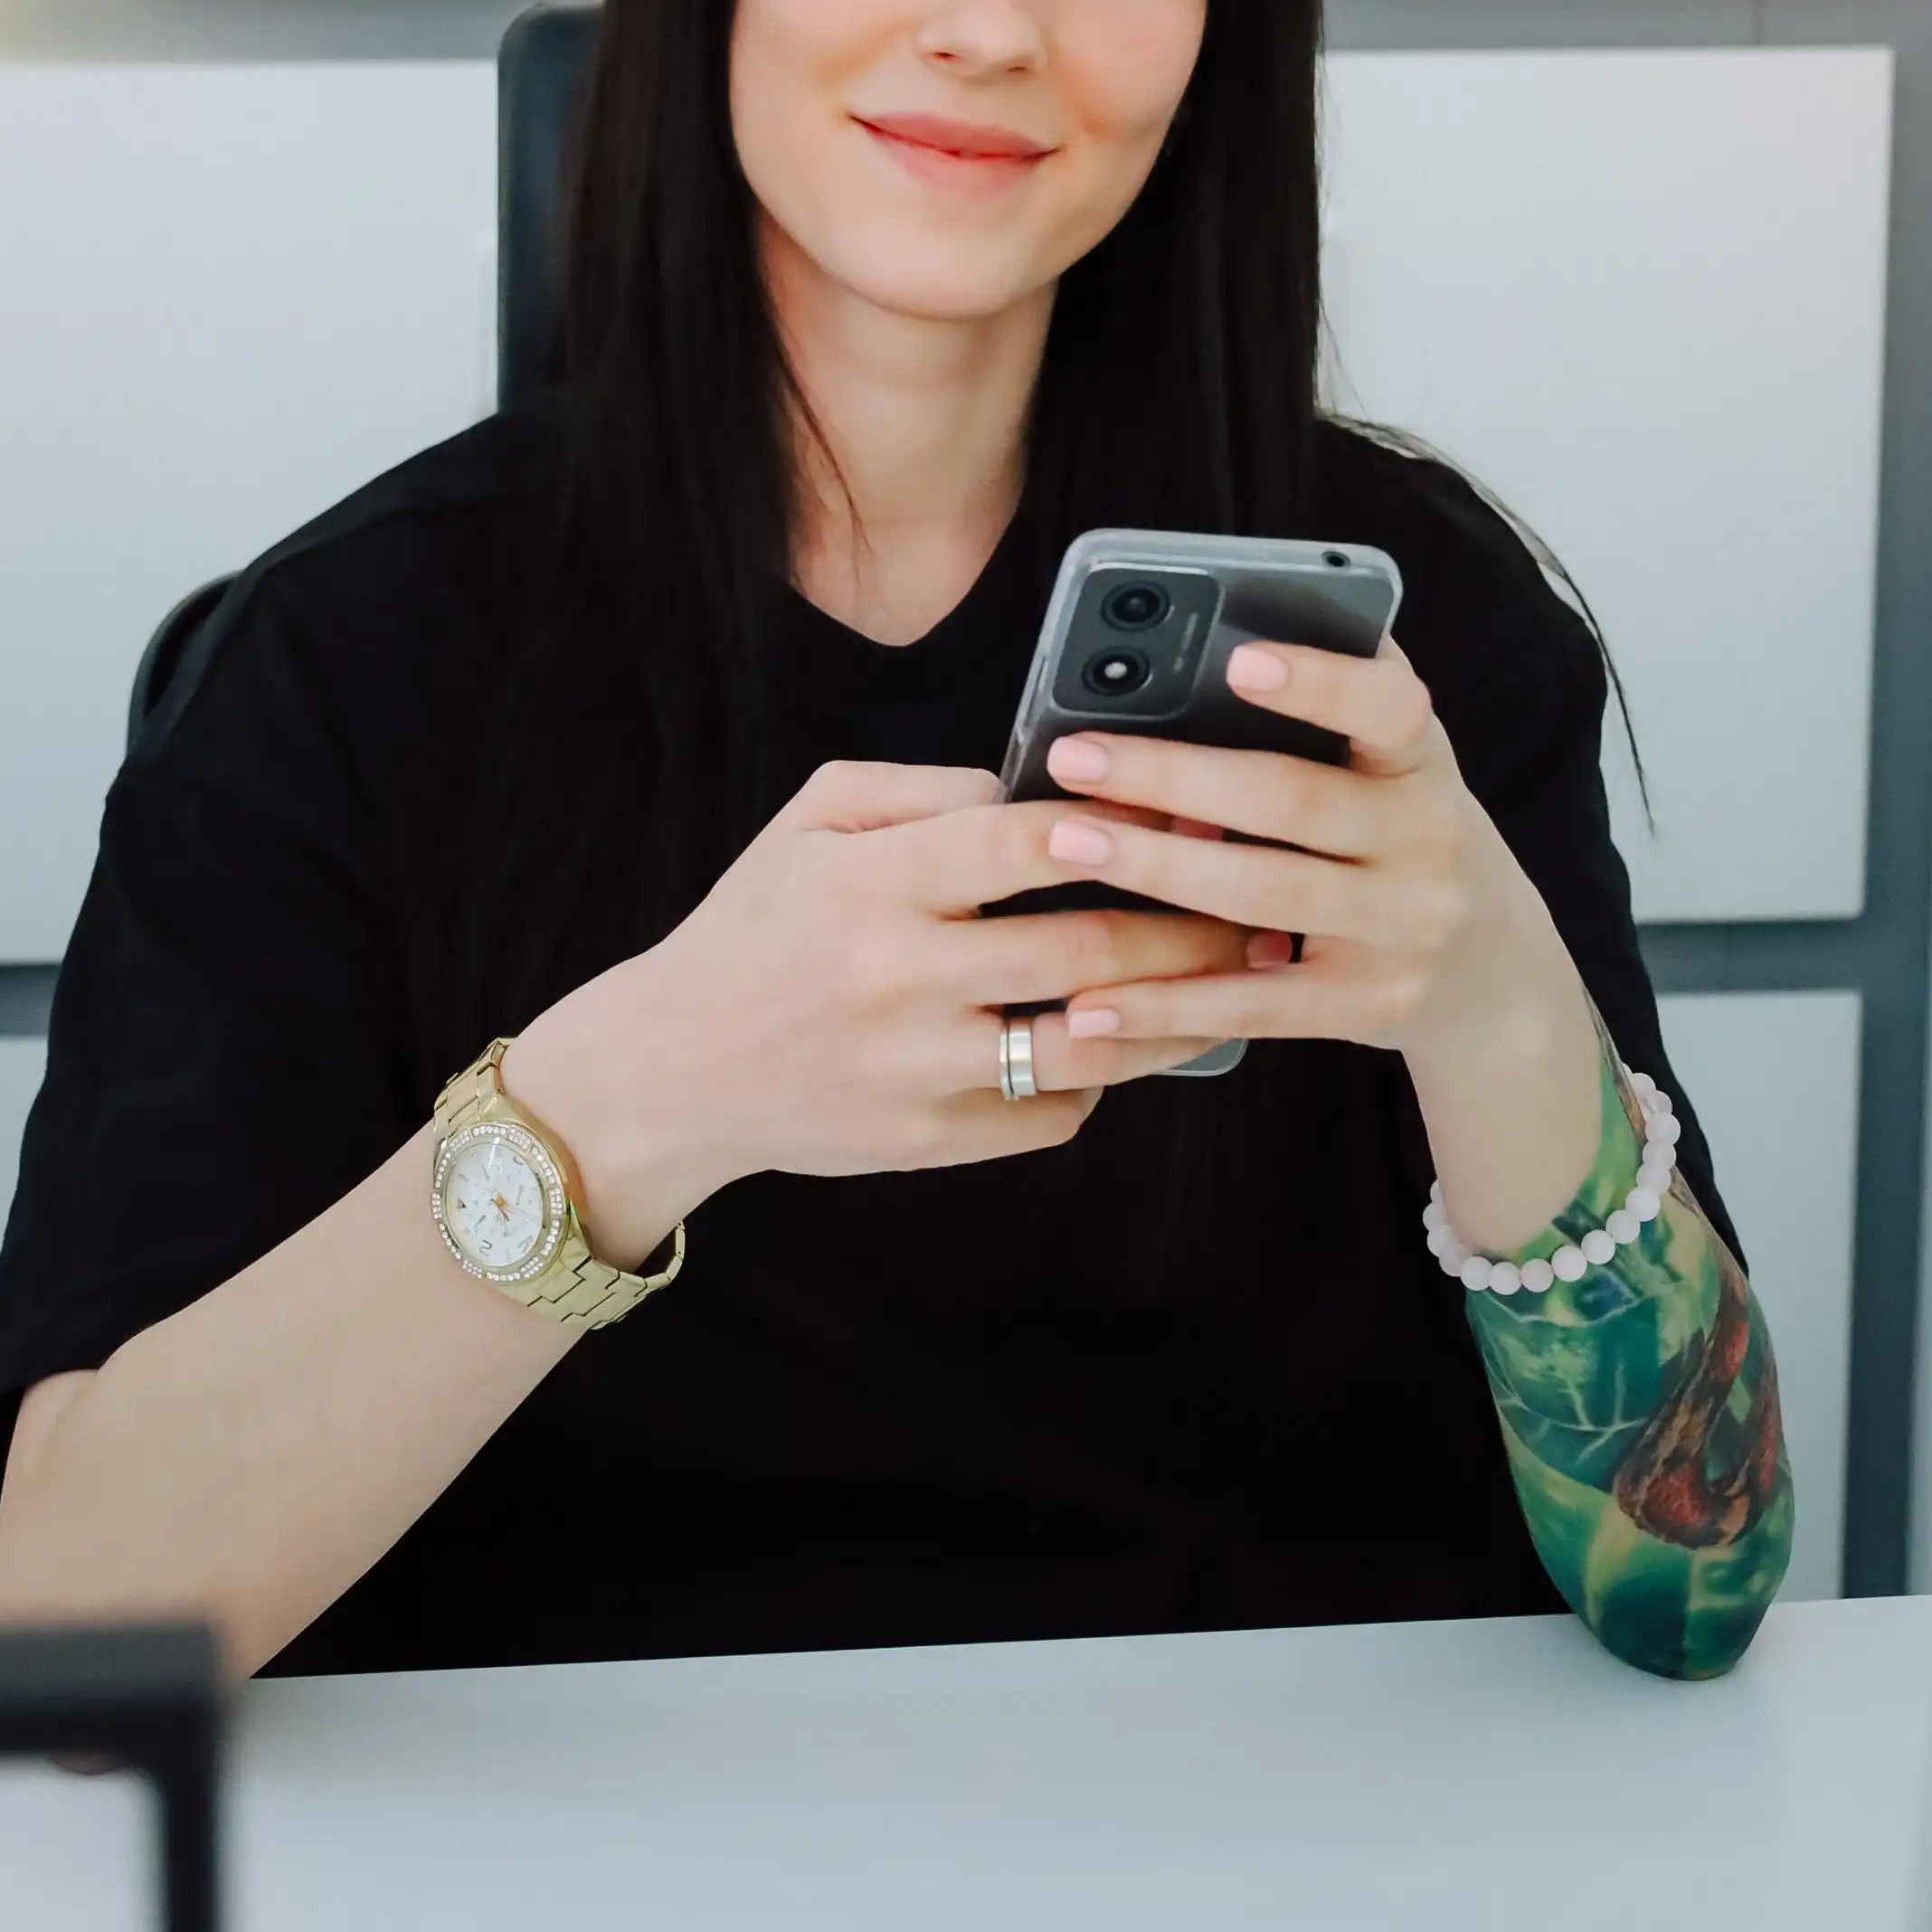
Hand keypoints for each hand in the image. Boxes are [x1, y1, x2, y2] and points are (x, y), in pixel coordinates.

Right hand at [506, 761, 1248, 1262]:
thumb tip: (1043, 787)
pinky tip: (1125, 1042)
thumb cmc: (757, 925)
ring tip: (1235, 978)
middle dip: (1191, 919)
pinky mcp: (928, 1144)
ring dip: (1176, 1008)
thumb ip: (927, 787)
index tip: (1189, 807)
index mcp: (872, 884)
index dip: (1117, 822)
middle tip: (1257, 898)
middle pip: (1085, 946)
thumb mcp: (813, 818)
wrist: (675, 1068)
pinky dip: (1099, 1078)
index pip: (1021, 843)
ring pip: (1090, 1042)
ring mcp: (918, 1071)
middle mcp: (899, 980)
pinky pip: (1053, 1114)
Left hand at [1036, 637, 1607, 1250]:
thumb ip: (1337, 692)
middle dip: (1174, 778)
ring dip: (1155, 871)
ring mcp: (1400, 930)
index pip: (1389, 708)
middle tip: (1074, 755)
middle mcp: (1425, 841)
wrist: (1494, 968)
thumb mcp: (1398, 758)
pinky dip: (1168, 1005)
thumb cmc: (1404, 827)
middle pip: (1292, 802)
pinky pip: (1254, 1004)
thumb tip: (1233, 609)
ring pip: (1262, 897)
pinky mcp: (1367, 1005)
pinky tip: (1092, 1001)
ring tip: (1065, 842)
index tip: (1237, 660)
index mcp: (1423, 759)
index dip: (1319, 684)